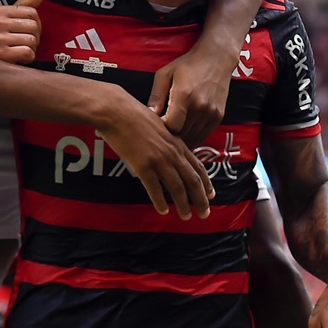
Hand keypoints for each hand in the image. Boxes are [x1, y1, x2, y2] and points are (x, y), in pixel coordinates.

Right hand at [0, 0, 41, 63]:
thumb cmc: (0, 36)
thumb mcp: (8, 18)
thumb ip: (24, 5)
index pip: (32, 12)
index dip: (35, 22)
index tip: (27, 30)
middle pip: (33, 26)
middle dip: (34, 36)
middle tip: (25, 41)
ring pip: (32, 40)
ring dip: (31, 48)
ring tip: (21, 49)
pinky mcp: (1, 55)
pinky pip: (28, 52)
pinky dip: (28, 57)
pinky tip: (20, 56)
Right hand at [93, 90, 212, 219]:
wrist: (116, 111)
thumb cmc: (133, 115)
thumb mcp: (159, 126)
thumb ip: (166, 141)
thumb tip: (168, 153)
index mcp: (177, 143)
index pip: (198, 167)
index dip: (206, 183)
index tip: (211, 195)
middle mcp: (172, 152)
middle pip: (193, 180)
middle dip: (201, 199)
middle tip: (205, 213)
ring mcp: (159, 159)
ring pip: (178, 188)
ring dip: (183, 205)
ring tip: (186, 216)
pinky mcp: (143, 166)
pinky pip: (155, 189)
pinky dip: (160, 202)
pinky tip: (163, 210)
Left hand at [150, 40, 236, 145]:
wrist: (216, 59)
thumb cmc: (188, 65)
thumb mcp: (165, 74)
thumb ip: (156, 96)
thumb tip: (149, 115)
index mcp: (184, 95)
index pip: (171, 126)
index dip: (162, 128)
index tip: (158, 123)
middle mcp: (200, 106)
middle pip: (181, 135)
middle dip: (170, 135)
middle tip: (162, 129)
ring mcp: (211, 113)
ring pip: (192, 138)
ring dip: (181, 138)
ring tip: (173, 131)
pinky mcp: (218, 117)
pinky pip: (203, 136)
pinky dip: (193, 137)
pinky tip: (185, 130)